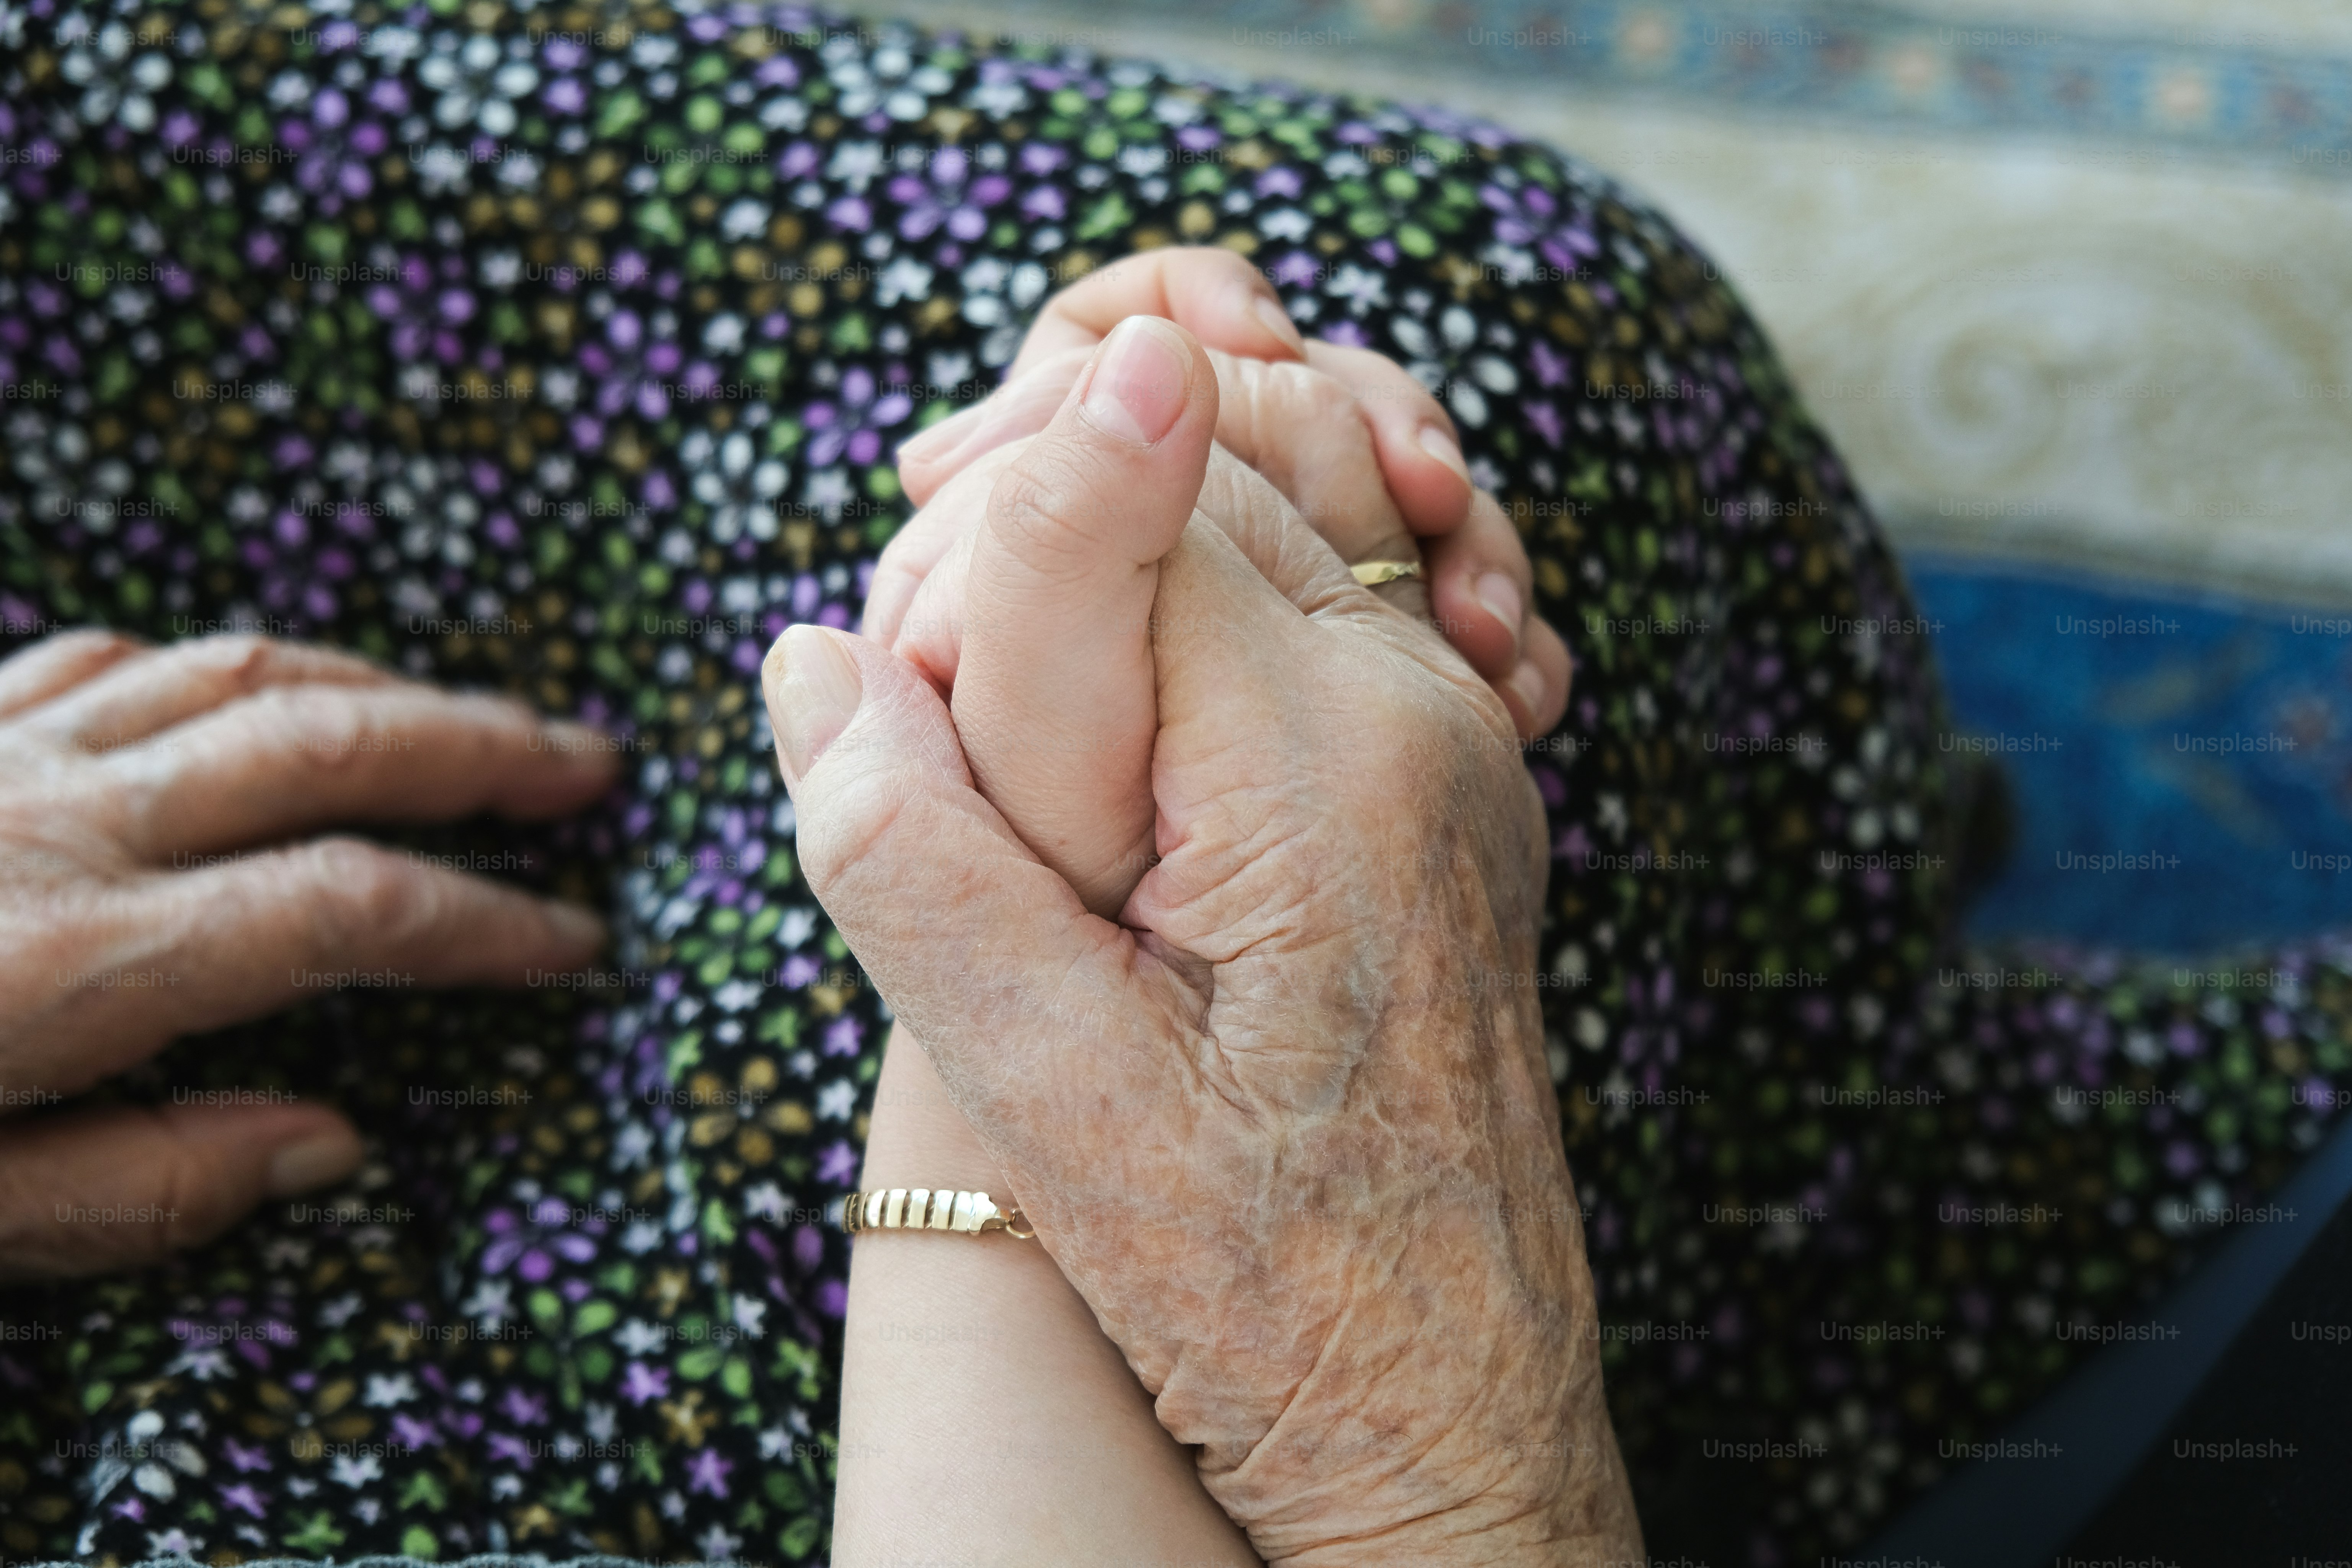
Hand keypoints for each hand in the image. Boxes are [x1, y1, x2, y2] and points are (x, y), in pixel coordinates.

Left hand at [0, 631, 614, 1279]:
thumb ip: (132, 1191)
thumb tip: (328, 1147)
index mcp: (70, 961)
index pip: (348, 907)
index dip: (486, 920)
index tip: (574, 942)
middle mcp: (54, 825)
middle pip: (324, 745)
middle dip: (480, 749)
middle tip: (586, 764)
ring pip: (232, 675)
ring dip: (377, 689)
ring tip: (466, 718)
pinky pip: (105, 659)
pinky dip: (214, 668)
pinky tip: (260, 693)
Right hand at [765, 321, 1636, 1563]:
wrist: (1445, 1397)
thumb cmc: (1262, 1281)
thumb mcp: (1047, 1093)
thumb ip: (913, 856)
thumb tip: (811, 660)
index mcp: (1328, 766)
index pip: (1133, 509)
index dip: (986, 582)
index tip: (924, 698)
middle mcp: (1422, 714)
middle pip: (1205, 482)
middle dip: (1048, 555)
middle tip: (954, 720)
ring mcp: (1454, 736)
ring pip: (1258, 519)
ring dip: (1123, 574)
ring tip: (1033, 752)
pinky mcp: (1442, 778)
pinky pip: (1308, 601)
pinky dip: (1197, 617)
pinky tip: (1128, 751)